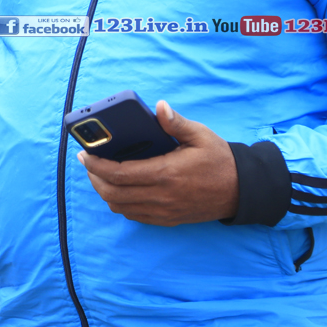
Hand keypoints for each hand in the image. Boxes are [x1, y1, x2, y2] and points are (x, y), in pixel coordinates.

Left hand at [78, 100, 238, 225]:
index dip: (96, 166)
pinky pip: (134, 216)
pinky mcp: (167, 220)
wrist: (240, 191)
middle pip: (113, 194)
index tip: (85, 155)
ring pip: (120, 207)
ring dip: (105, 192)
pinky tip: (121, 189)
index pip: (120, 174)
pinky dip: (120, 204)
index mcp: (166, 173)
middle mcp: (161, 196)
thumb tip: (159, 107)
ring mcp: (163, 211)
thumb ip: (176, 123)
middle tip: (89, 164)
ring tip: (101, 175)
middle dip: (95, 179)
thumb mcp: (200, 135)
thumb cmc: (220, 160)